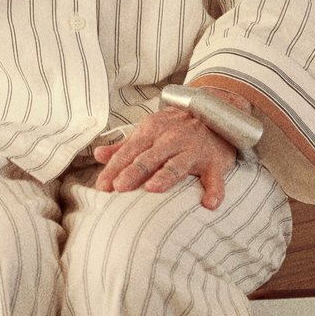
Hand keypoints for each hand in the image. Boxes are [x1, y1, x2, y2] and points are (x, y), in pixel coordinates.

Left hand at [93, 108, 239, 210]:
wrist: (216, 112)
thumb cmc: (176, 127)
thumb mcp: (149, 131)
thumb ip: (124, 146)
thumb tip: (98, 155)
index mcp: (152, 132)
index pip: (129, 152)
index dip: (114, 169)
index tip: (101, 186)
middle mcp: (172, 139)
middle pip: (149, 158)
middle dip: (133, 172)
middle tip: (119, 187)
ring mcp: (194, 150)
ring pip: (178, 165)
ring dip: (166, 176)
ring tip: (152, 188)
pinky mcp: (215, 162)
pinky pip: (216, 178)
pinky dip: (215, 190)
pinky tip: (210, 203)